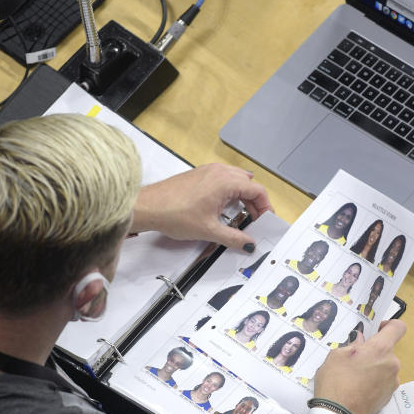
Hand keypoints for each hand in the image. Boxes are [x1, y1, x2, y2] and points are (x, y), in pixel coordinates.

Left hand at [131, 163, 273, 250]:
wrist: (148, 207)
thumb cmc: (172, 213)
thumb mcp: (209, 230)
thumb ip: (234, 238)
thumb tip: (247, 243)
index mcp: (225, 181)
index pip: (257, 191)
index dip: (265, 207)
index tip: (265, 219)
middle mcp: (219, 172)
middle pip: (249, 184)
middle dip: (255, 202)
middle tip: (256, 220)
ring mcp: (208, 171)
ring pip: (236, 180)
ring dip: (243, 196)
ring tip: (241, 214)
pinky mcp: (199, 175)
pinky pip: (223, 179)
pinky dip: (230, 191)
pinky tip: (224, 206)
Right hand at [313, 320, 406, 413]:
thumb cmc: (335, 382)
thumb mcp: (336, 356)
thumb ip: (352, 345)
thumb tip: (360, 342)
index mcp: (381, 349)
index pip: (398, 327)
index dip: (389, 325)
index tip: (377, 330)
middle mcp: (392, 363)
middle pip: (388, 350)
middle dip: (373, 351)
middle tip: (354, 359)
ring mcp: (393, 382)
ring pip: (385, 367)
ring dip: (374, 367)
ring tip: (354, 377)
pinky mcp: (389, 397)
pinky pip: (383, 382)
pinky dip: (374, 382)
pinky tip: (358, 389)